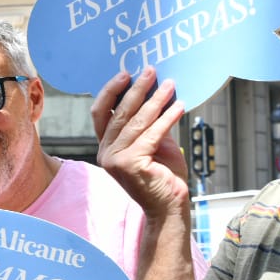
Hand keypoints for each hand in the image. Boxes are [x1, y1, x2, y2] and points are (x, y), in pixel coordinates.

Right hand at [91, 68, 190, 219]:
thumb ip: (149, 122)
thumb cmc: (163, 176)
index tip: (126, 74)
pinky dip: (167, 118)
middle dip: (137, 89)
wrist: (169, 207)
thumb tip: (156, 91)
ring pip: (136, 122)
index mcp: (106, 146)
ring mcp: (115, 160)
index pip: (100, 112)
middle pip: (119, 113)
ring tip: (170, 85)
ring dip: (155, 100)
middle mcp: (105, 153)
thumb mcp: (154, 143)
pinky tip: (179, 106)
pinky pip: (151, 134)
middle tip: (151, 71)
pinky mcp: (130, 165)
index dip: (111, 91)